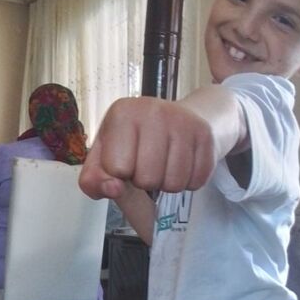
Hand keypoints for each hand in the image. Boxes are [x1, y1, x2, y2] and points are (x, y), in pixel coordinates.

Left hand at [79, 97, 216, 199]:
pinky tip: (183, 164)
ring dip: (167, 184)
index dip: (121, 174)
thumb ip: (94, 179)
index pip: (116, 169)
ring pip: (173, 184)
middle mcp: (152, 111)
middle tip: (148, 164)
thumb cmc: (137, 141)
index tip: (128, 159)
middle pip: (146, 179)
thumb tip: (113, 189)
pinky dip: (188, 182)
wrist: (183, 120)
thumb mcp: (105, 156)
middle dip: (146, 181)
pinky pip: (195, 182)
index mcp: (122, 112)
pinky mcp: (205, 136)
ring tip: (165, 165)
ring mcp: (183, 121)